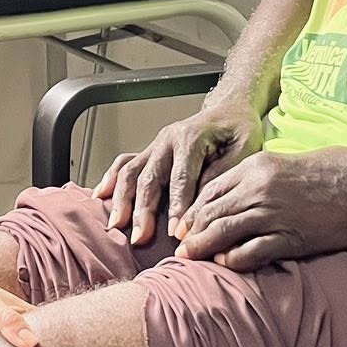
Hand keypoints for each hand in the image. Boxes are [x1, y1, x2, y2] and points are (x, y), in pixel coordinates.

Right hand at [96, 102, 263, 247]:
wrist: (229, 109)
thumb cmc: (239, 129)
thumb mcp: (245, 148)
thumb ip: (223, 173)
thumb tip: (201, 203)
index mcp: (191, 137)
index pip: (181, 178)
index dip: (178, 207)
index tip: (177, 232)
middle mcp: (168, 139)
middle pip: (149, 177)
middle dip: (142, 209)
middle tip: (141, 237)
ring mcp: (155, 144)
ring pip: (131, 171)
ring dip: (122, 199)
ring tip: (117, 224)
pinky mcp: (150, 151)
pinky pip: (124, 163)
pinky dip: (111, 179)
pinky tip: (102, 196)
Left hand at [175, 148, 346, 270]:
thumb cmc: (338, 168)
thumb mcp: (290, 161)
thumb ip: (263, 175)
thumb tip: (245, 192)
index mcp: (257, 167)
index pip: (212, 189)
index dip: (194, 208)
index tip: (186, 222)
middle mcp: (259, 189)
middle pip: (212, 212)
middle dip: (192, 230)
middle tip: (179, 246)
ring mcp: (274, 214)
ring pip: (225, 231)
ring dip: (203, 247)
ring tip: (188, 259)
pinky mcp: (291, 237)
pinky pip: (252, 251)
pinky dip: (234, 260)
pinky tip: (224, 265)